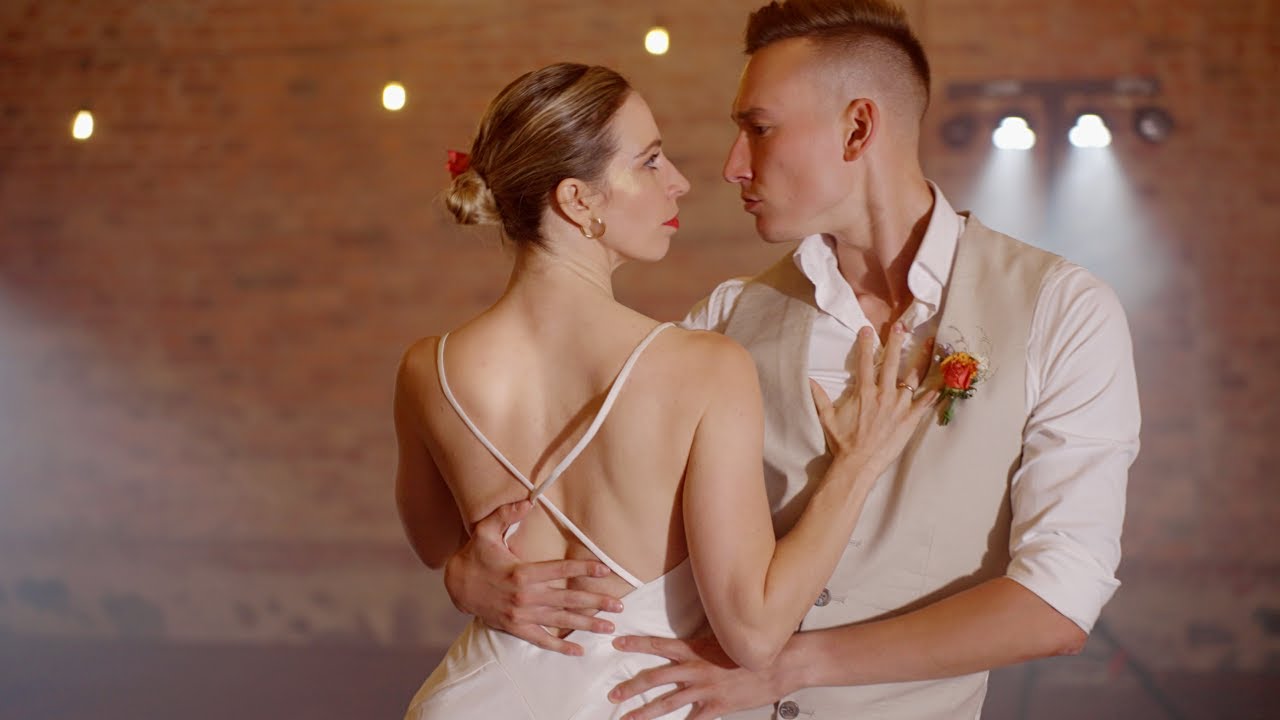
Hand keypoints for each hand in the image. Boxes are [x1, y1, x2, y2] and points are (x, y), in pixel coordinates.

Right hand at [443, 499, 623, 655]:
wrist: (456, 586)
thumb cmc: (475, 556)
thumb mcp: (485, 531)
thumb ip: (506, 515)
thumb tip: (528, 500)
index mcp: (522, 572)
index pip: (560, 570)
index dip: (583, 569)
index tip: (604, 570)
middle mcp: (525, 596)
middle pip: (567, 599)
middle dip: (595, 602)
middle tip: (618, 606)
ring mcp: (522, 614)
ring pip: (560, 621)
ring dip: (587, 624)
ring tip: (609, 627)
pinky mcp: (516, 628)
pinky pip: (542, 640)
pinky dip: (561, 647)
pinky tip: (579, 650)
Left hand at [609, 635, 780, 719]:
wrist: (777, 664)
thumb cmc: (750, 651)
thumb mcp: (721, 640)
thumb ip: (699, 645)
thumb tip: (684, 644)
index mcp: (695, 649)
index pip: (658, 644)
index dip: (636, 644)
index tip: (617, 643)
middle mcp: (695, 669)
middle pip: (655, 678)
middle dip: (631, 686)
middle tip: (612, 694)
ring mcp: (705, 690)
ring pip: (667, 702)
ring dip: (645, 712)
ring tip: (627, 718)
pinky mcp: (716, 707)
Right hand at [809, 324, 937, 474]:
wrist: (858, 463)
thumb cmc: (843, 442)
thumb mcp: (827, 417)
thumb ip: (819, 396)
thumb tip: (808, 380)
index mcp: (863, 392)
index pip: (865, 361)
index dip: (866, 343)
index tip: (867, 329)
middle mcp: (882, 394)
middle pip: (891, 362)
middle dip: (895, 342)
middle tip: (901, 326)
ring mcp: (898, 406)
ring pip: (912, 377)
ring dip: (921, 358)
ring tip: (929, 343)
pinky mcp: (910, 419)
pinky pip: (925, 402)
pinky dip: (935, 391)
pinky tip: (943, 380)